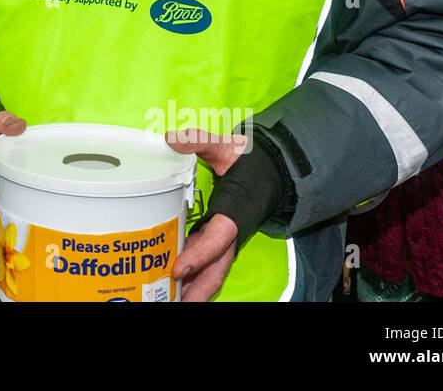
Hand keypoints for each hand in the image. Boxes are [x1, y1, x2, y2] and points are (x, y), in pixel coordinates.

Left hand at [165, 128, 246, 301]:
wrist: (272, 169)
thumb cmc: (249, 160)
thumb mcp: (225, 146)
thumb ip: (199, 141)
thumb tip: (171, 138)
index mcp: (236, 210)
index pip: (218, 238)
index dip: (199, 256)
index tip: (178, 269)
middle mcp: (232, 230)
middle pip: (217, 267)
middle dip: (199, 289)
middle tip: (177, 304)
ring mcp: (226, 237)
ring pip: (213, 267)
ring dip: (195, 286)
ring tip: (172, 301)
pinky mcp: (219, 236)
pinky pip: (207, 258)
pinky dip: (193, 272)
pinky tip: (174, 283)